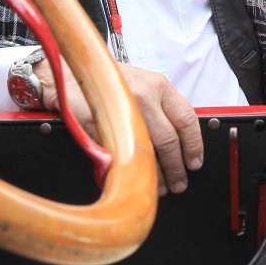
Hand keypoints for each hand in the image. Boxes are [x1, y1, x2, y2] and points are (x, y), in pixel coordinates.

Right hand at [38, 58, 203, 194]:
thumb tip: (181, 142)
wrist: (70, 77)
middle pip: (169, 139)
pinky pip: (121, 153)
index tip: (195, 162)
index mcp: (158, 86)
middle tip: (179, 183)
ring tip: (161, 187)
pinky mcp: (101, 124)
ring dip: (157, 174)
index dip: (194, 145)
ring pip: (148, 150)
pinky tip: (135, 179)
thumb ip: (162, 108)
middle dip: (176, 167)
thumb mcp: (142, 86)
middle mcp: (144, 95)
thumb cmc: (109, 84)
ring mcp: (122, 110)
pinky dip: (130, 170)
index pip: (186, 118)